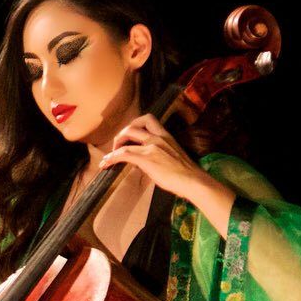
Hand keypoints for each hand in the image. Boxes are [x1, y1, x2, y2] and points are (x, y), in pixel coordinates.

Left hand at [101, 113, 234, 236]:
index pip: (148, 120)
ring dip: (114, 147)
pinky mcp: (147, 158)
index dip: (134, 125)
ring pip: (126, 137)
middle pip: (133, 125)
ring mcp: (152, 147)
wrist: (193, 181)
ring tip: (108, 158)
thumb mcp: (171, 158)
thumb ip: (158, 155)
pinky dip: (112, 157)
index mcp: (166, 135)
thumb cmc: (186, 175)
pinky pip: (124, 154)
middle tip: (116, 148)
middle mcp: (158, 137)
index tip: (128, 137)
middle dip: (121, 135)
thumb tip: (143, 163)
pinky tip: (107, 164)